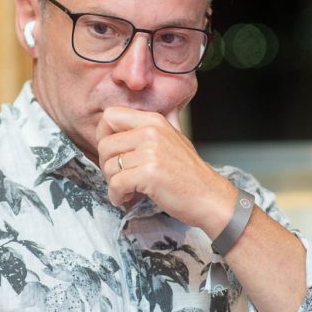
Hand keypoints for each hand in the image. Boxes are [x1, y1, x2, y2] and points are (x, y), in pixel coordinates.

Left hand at [96, 106, 236, 234]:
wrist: (209, 197)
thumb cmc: (189, 173)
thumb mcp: (174, 138)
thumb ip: (154, 127)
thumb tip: (146, 113)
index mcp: (154, 120)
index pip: (110, 115)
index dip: (103, 135)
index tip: (111, 152)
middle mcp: (151, 132)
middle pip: (104, 144)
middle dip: (106, 164)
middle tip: (118, 176)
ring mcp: (151, 152)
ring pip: (109, 166)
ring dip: (112, 183)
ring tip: (127, 189)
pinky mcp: (150, 174)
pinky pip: (116, 184)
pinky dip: (116, 196)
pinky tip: (126, 198)